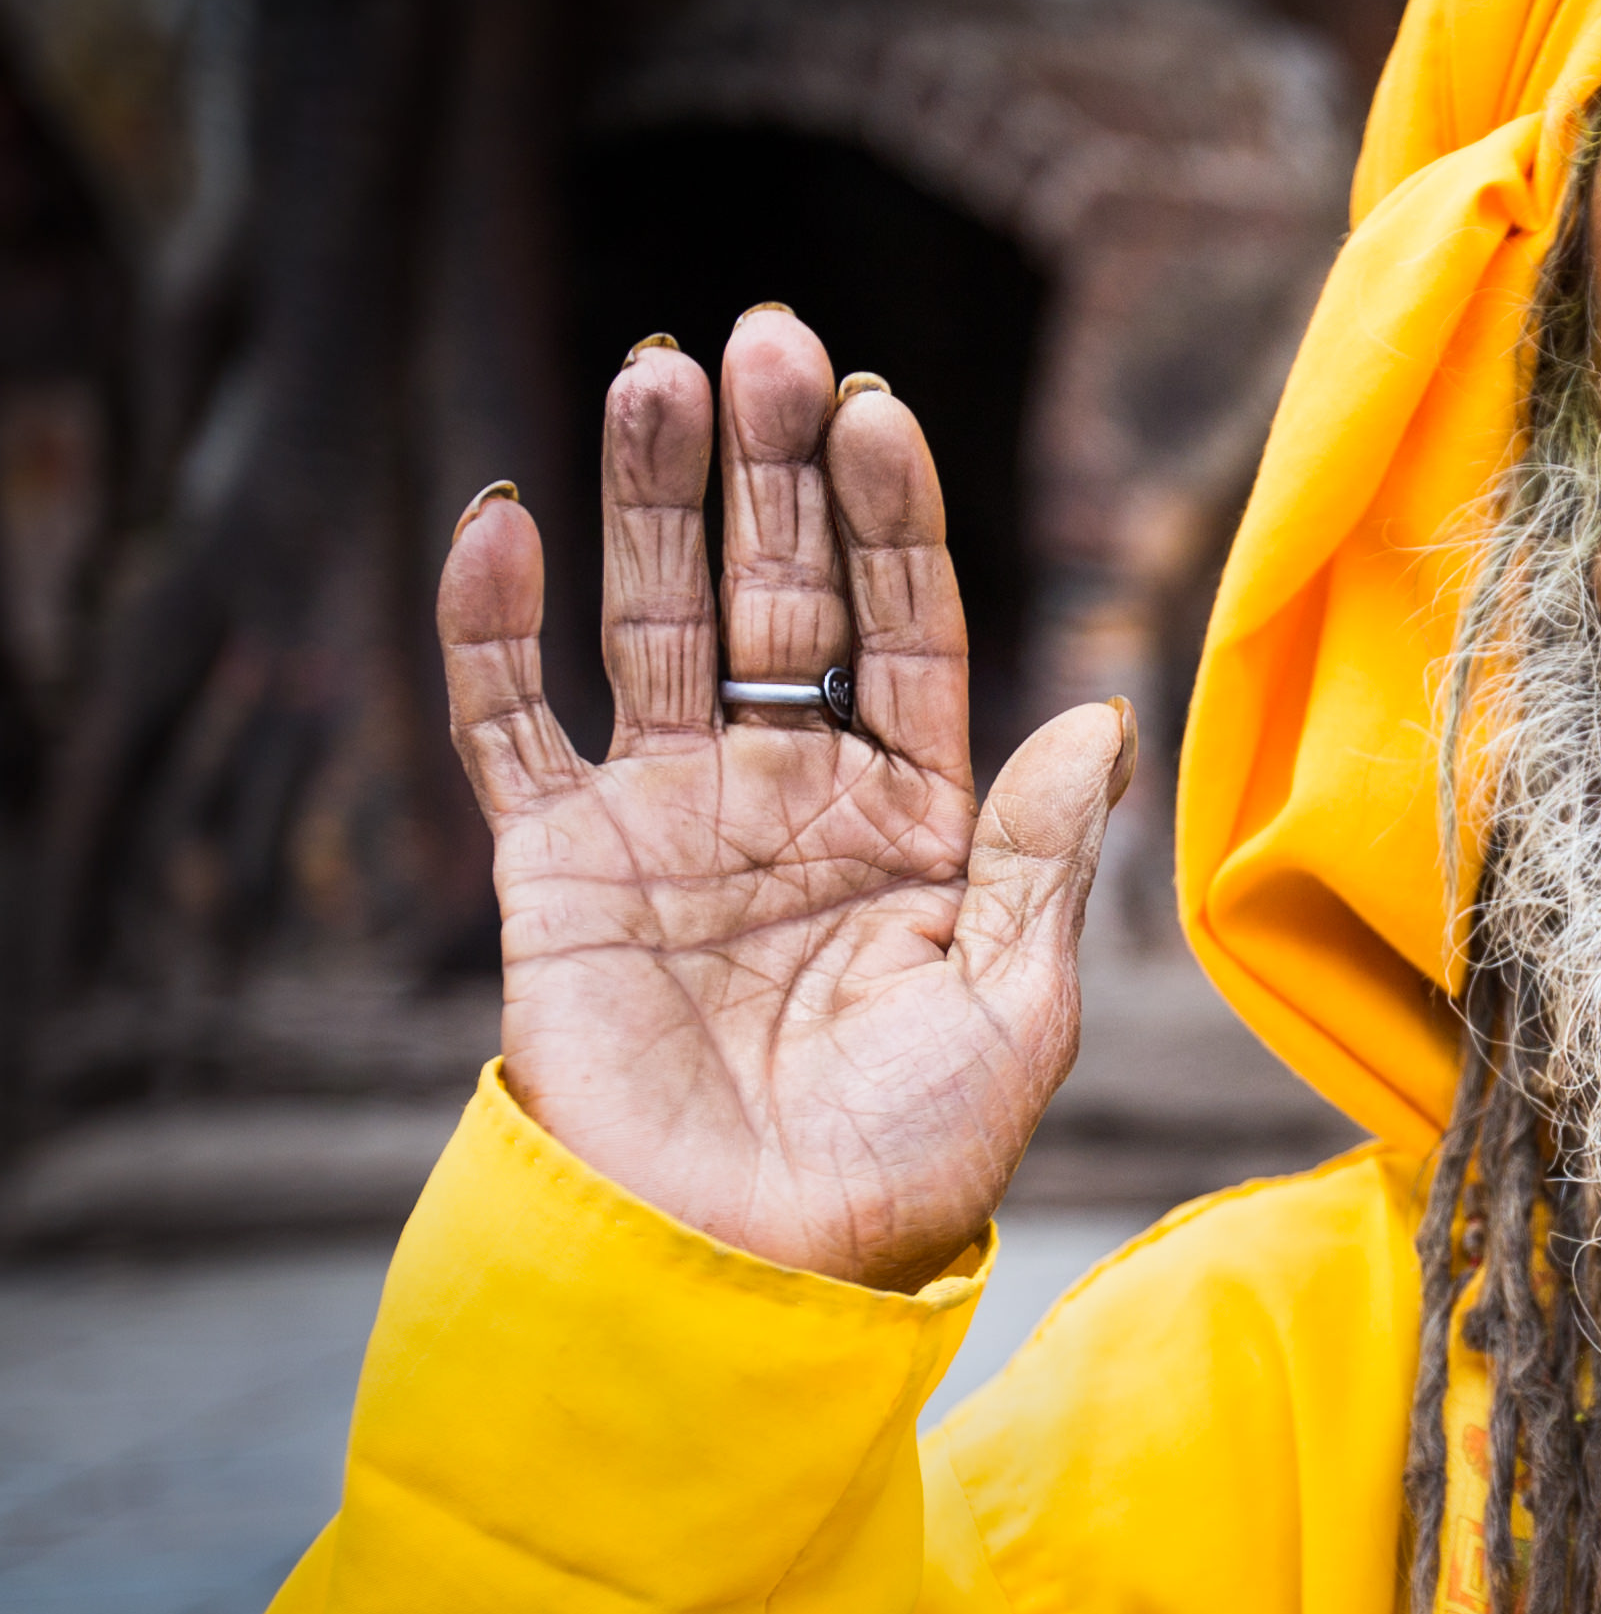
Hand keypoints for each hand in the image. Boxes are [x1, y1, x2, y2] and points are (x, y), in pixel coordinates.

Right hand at [435, 308, 1130, 1290]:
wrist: (751, 1275)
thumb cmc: (907, 1161)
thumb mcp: (1014, 1007)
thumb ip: (1036, 856)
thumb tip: (1096, 715)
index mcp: (914, 816)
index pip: (905, 629)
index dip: (892, 523)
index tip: (881, 414)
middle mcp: (790, 792)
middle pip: (780, 592)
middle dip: (776, 470)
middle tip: (772, 338)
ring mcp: (669, 818)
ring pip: (651, 621)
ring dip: (650, 498)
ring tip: (659, 370)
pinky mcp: (555, 866)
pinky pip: (509, 724)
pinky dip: (491, 626)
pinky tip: (499, 516)